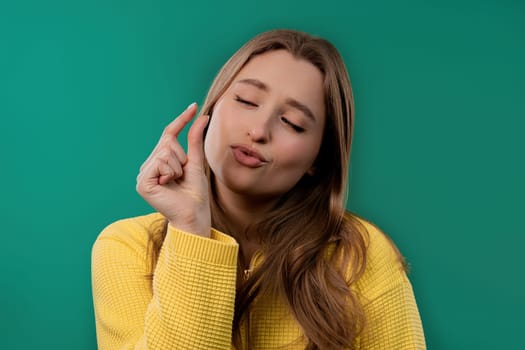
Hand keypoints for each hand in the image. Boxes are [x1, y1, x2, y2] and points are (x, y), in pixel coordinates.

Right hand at [136, 103, 210, 236]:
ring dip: (178, 167)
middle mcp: (149, 166)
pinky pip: (160, 163)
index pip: (169, 135)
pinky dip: (171, 172)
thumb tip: (202, 116)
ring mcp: (143, 174)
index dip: (181, 120)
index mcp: (159, 161)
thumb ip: (195, 140)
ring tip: (176, 182)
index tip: (194, 106)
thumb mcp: (196, 162)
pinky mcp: (142, 183)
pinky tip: (169, 185)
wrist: (194, 214)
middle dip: (182, 157)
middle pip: (168, 142)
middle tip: (183, 175)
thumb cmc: (195, 193)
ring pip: (165, 152)